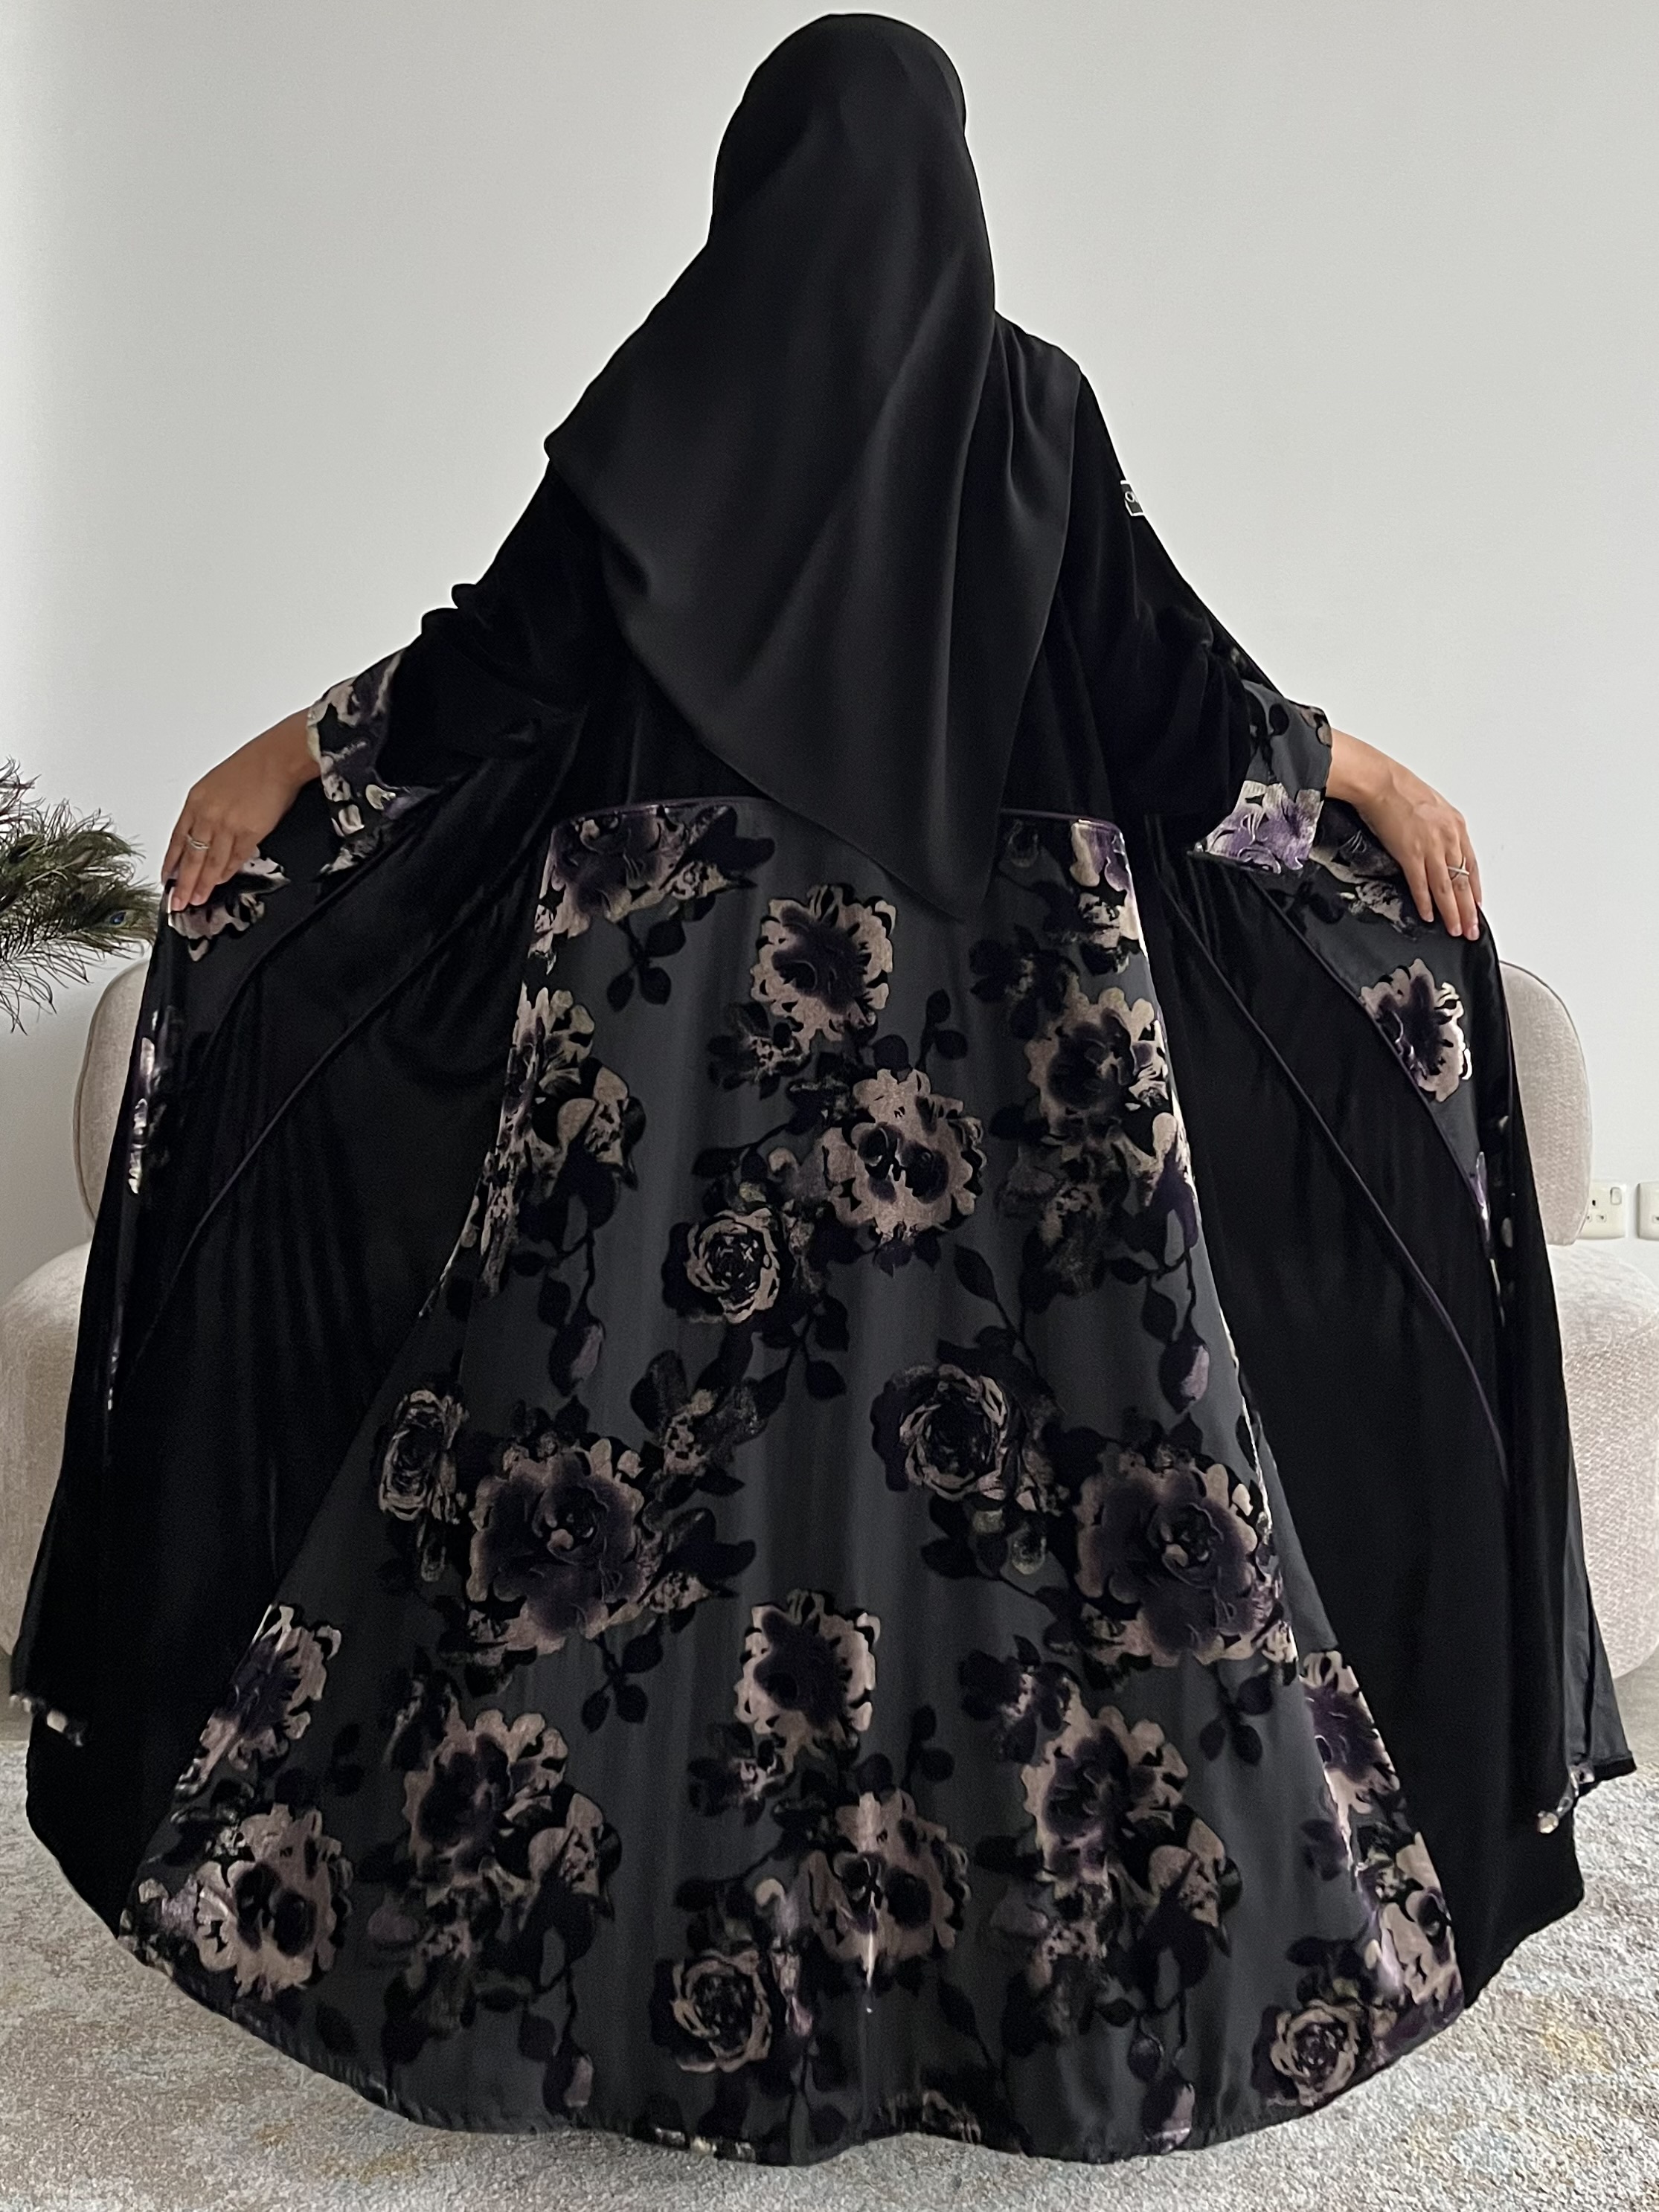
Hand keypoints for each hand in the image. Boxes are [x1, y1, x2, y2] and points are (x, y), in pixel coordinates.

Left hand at [162, 710, 318, 913]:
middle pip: (191, 856)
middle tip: (177, 901)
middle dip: (183, 882)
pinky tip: (220, 882)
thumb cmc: (251, 767)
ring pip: (211, 862)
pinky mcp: (250, 832)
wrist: (277, 759)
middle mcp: (208, 814)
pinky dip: (227, 872)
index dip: (171, 862)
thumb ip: (206, 809)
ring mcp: (228, 825)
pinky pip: (235, 857)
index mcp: (196, 801)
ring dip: (203, 883)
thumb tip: (204, 834)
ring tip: (197, 900)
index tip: (167, 878)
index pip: (177, 839)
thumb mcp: (215, 784)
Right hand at [1326, 727, 1480, 938]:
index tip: (1477, 905)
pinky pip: (1421, 884)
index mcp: (1455, 826)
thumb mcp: (1431, 805)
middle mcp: (1448, 838)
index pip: (1471, 865)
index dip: (1475, 889)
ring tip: (1455, 929)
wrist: (1380, 782)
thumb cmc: (1400, 789)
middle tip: (1472, 928)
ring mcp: (1430, 847)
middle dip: (1468, 910)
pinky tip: (1429, 915)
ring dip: (1452, 912)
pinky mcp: (1410, 853)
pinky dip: (1426, 903)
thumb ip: (1439, 828)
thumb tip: (1437, 843)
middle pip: (1462, 881)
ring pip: (1446, 888)